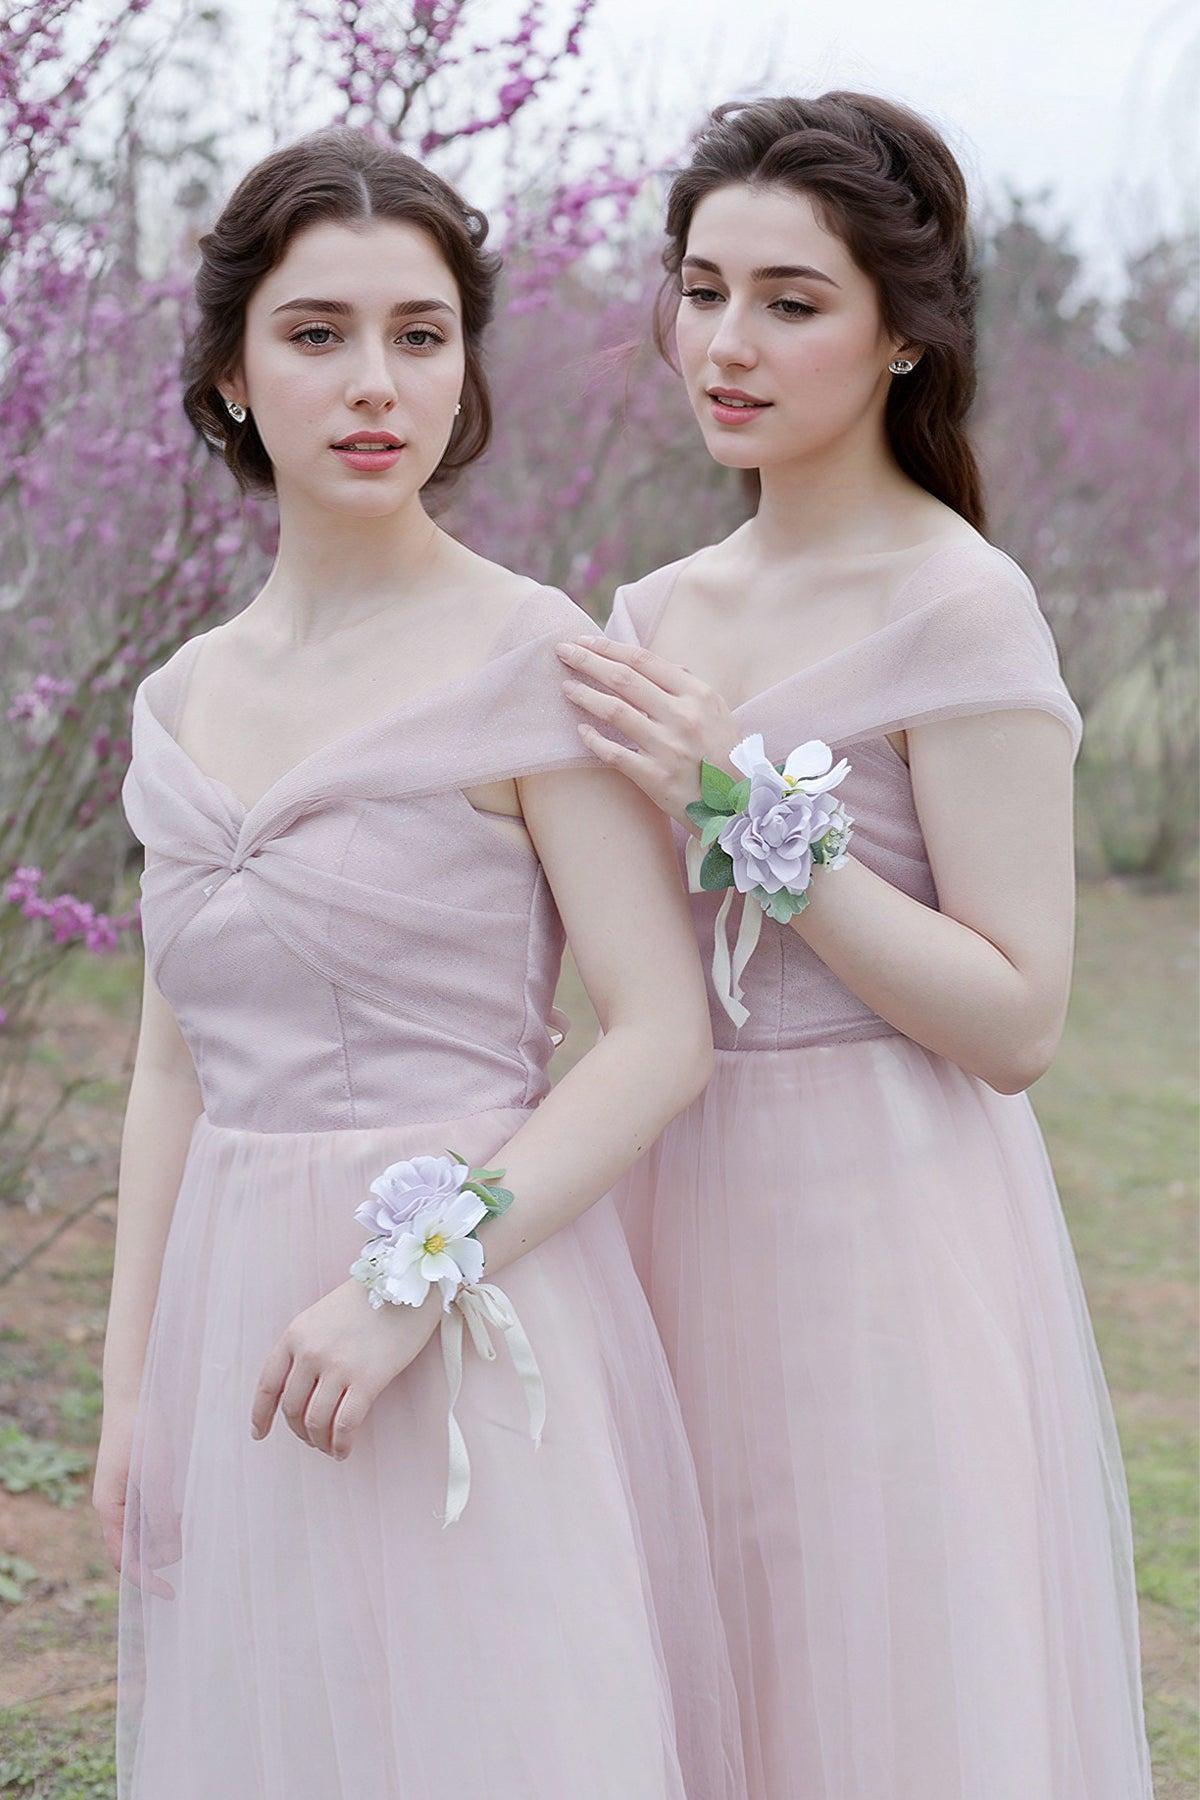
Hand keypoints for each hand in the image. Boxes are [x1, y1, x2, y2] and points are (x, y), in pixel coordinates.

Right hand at [93, 1394, 179, 1598]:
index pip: (124, 1559)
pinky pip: (148, 1512)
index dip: (147, 1580)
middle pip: (133, 1548)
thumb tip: (170, 1553)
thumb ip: (160, 1516)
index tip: (171, 1594)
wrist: (136, 1394)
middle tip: (190, 1553)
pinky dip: (165, 1519)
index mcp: (109, 1509)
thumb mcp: (155, 1477)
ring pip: (143, 1530)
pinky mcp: (135, 1482)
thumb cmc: (142, 1433)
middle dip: (158, 1557)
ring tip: (189, 1529)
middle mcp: (112, 1507)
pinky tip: (183, 1511)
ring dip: (164, 1537)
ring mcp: (122, 1495)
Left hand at [249, 1278, 441, 1461]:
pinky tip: (344, 1450)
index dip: (261, 1415)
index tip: (259, 1434)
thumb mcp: (321, 1317)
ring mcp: (338, 1367)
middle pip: (292, 1408)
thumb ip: (305, 1348)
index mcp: (295, 1335)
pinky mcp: (367, 1380)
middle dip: (299, 1432)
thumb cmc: (367, 1301)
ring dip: (319, 1442)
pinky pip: (345, 1424)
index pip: (268, 1385)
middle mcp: (310, 1352)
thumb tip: (299, 1391)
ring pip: (316, 1421)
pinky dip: (341, 1444)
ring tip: (328, 1447)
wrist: (407, 1288)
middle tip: (311, 1439)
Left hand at [556, 637, 738, 827]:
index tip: (584, 640)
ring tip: (566, 687)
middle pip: (624, 679)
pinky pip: (614, 754)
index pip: (644, 661)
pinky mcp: (655, 778)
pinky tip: (581, 731)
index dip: (610, 647)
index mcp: (698, 695)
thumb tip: (665, 665)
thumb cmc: (725, 754)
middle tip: (562, 651)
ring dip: (585, 695)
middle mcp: (682, 717)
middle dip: (588, 660)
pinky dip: (594, 741)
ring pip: (615, 711)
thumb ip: (689, 686)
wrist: (739, 805)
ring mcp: (668, 748)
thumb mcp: (718, 711)